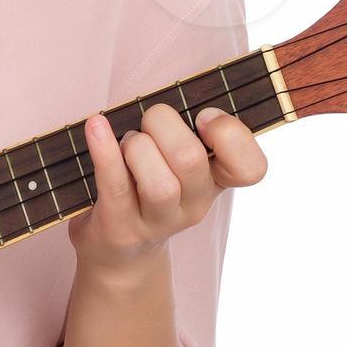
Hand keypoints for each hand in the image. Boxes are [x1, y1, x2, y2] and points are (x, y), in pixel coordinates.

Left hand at [65, 102, 267, 276]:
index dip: (231, 136)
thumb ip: (188, 128)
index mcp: (216, 183)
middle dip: (163, 124)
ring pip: (159, 183)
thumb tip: (181, 95)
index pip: (251, 169)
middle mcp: (194, 206)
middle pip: (191, 160)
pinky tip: (95, 126)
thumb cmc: (147, 184)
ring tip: (127, 142)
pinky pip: (115, 185)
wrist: (118, 251)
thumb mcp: (178, 160)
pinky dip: (103, 150)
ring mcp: (158, 222)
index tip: (204, 117)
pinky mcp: (121, 226)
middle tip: (148, 123)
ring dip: (136, 146)